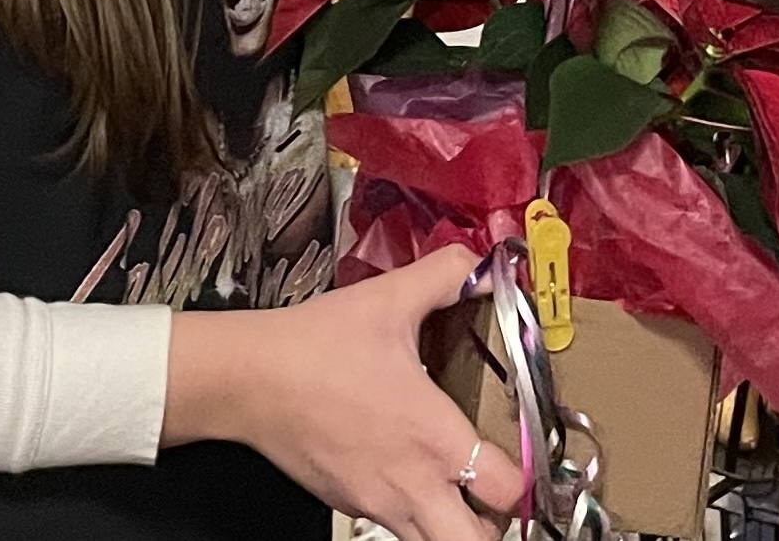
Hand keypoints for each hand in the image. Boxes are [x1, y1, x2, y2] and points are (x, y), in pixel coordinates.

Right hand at [163, 244, 521, 540]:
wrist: (251, 378)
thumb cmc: (318, 344)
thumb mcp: (388, 298)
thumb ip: (443, 277)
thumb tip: (480, 264)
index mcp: (434, 436)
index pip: (508, 491)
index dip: (527, 481)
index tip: (525, 461)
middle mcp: (413, 484)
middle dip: (495, 529)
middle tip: (497, 499)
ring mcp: (378, 503)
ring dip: (453, 528)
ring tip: (456, 496)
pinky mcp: (348, 504)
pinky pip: (391, 527)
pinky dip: (408, 514)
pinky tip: (401, 474)